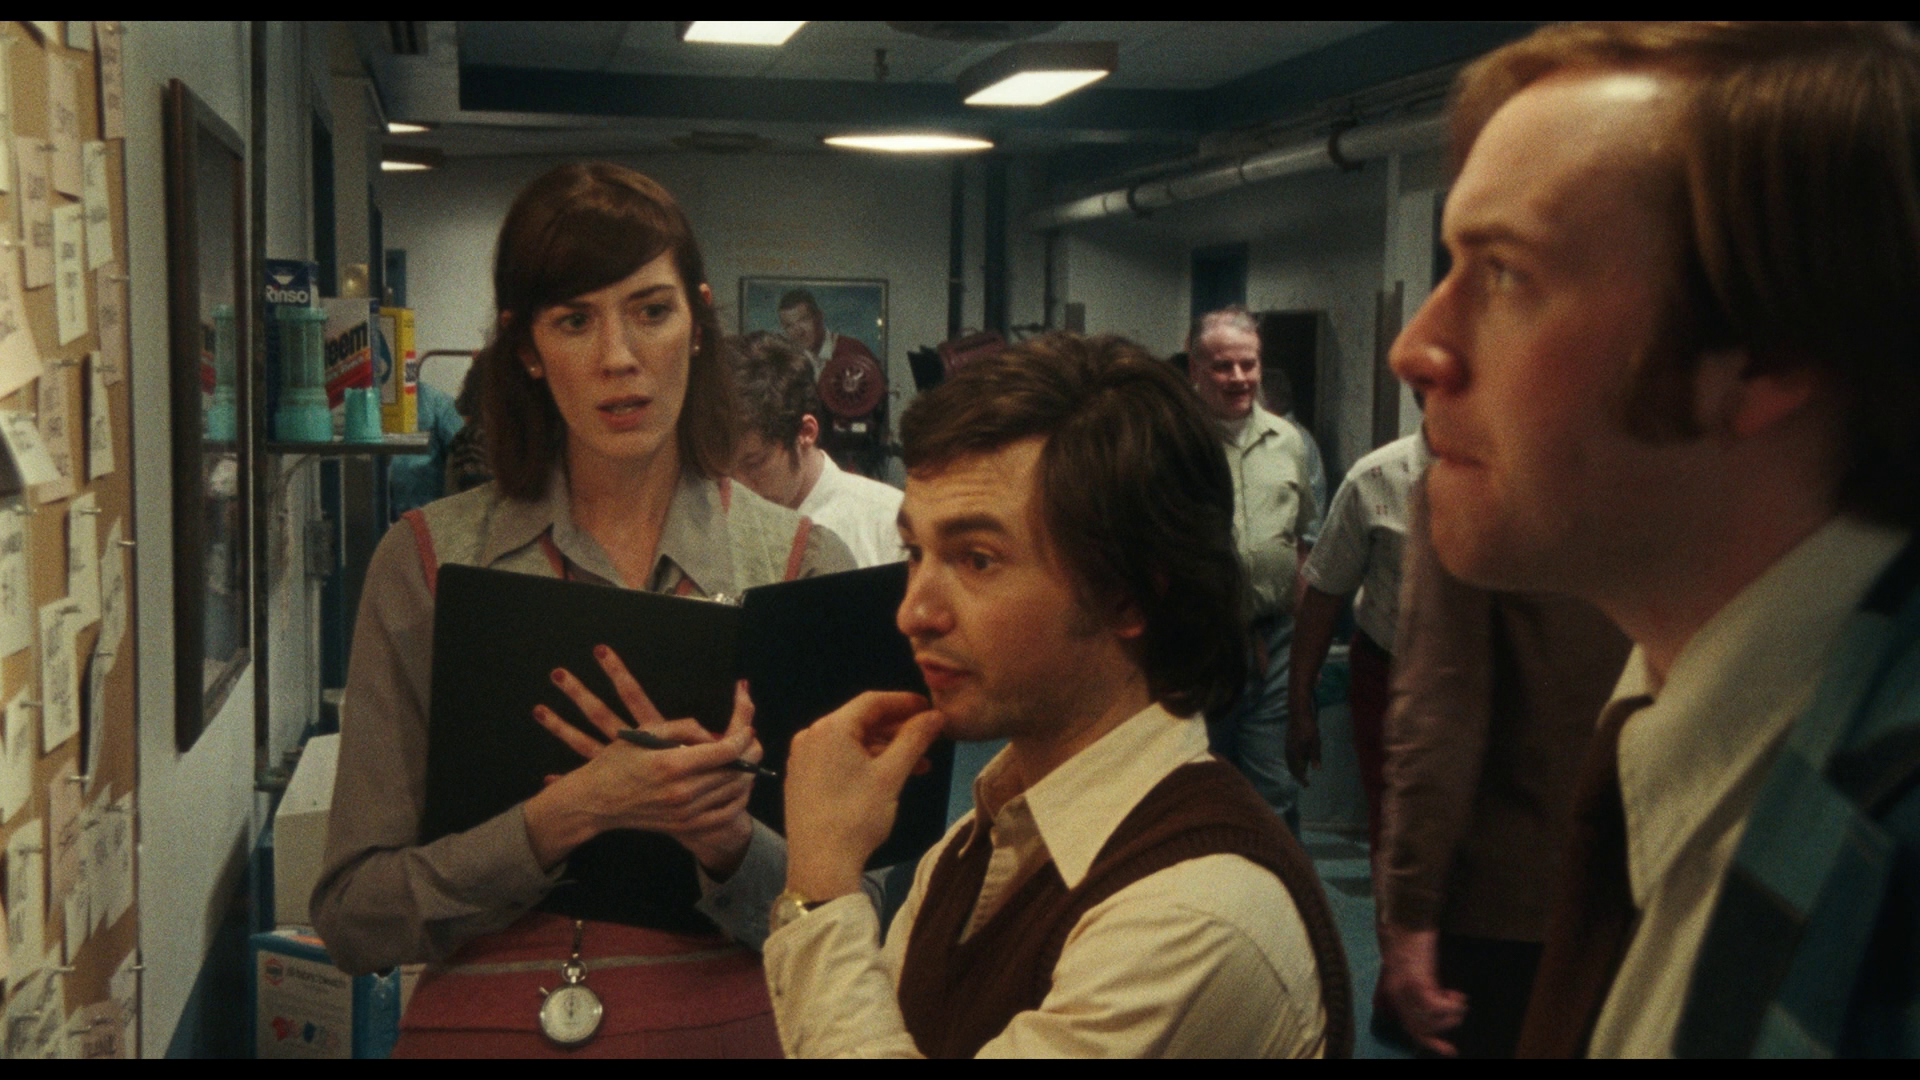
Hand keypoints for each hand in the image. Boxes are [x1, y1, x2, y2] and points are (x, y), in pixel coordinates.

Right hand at [524, 645, 760, 875]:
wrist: (596, 800)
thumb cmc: (617, 761)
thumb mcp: (646, 731)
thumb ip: (684, 727)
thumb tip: (714, 734)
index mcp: (672, 764)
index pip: (725, 751)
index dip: (743, 739)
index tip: (747, 730)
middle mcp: (682, 791)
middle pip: (734, 772)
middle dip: (750, 754)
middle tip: (752, 743)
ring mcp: (685, 812)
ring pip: (733, 792)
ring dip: (746, 775)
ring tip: (746, 761)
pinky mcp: (685, 826)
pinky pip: (725, 814)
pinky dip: (738, 799)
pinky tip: (738, 787)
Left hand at [783, 691, 943, 901]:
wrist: (821, 864)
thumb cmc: (857, 815)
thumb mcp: (891, 775)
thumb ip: (914, 739)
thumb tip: (936, 715)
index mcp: (829, 728)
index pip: (872, 701)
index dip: (904, 702)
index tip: (930, 709)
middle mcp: (810, 736)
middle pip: (861, 722)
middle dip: (898, 730)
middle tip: (929, 738)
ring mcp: (803, 759)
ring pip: (852, 743)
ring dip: (886, 750)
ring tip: (919, 765)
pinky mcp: (802, 780)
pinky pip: (838, 759)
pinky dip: (865, 763)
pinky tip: (889, 777)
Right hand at [1286, 703, 1320, 784]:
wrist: (1298, 715)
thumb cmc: (1309, 728)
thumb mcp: (1315, 742)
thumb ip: (1315, 756)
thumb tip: (1317, 770)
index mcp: (1296, 753)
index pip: (1298, 770)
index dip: (1302, 779)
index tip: (1307, 785)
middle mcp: (1290, 752)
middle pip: (1292, 768)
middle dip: (1298, 776)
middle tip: (1304, 783)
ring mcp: (1287, 748)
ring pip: (1289, 763)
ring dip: (1294, 770)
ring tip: (1301, 775)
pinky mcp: (1288, 744)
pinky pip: (1289, 758)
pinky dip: (1293, 764)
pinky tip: (1298, 763)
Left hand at [1378, 923, 1466, 1056]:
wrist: (1406, 919)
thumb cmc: (1410, 940)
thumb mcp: (1410, 966)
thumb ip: (1414, 983)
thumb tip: (1426, 998)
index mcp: (1396, 992)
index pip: (1410, 1025)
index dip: (1426, 1040)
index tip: (1446, 1049)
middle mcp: (1398, 995)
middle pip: (1417, 1030)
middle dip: (1436, 1041)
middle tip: (1451, 1049)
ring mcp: (1407, 989)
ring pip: (1429, 1021)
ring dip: (1450, 1017)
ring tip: (1458, 1004)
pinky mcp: (1417, 981)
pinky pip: (1435, 1008)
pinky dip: (1451, 1007)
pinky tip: (1458, 996)